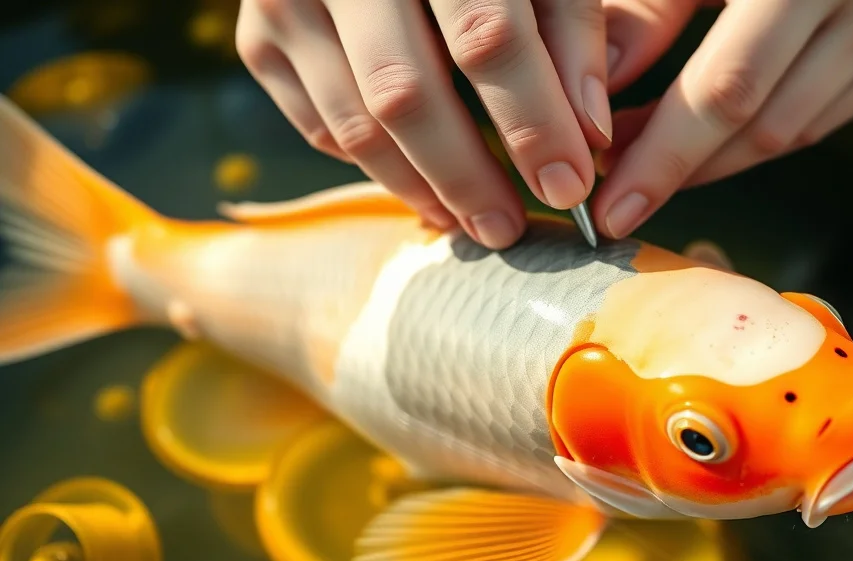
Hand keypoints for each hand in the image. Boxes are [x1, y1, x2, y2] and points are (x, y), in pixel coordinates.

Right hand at [235, 0, 612, 248]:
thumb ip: (571, 33)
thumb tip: (589, 136)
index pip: (487, 38)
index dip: (532, 121)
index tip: (570, 186)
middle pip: (404, 93)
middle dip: (467, 176)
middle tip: (509, 229)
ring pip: (355, 124)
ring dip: (421, 187)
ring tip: (473, 220)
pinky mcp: (257, 38)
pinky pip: (320, 127)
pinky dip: (377, 165)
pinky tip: (424, 184)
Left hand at [592, 0, 852, 238]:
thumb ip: (643, 12)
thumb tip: (596, 101)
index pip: (726, 89)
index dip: (664, 157)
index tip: (611, 207)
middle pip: (761, 125)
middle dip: (681, 170)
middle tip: (619, 196)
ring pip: (789, 134)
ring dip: (713, 161)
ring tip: (646, 160)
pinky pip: (818, 121)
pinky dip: (755, 139)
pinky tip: (705, 142)